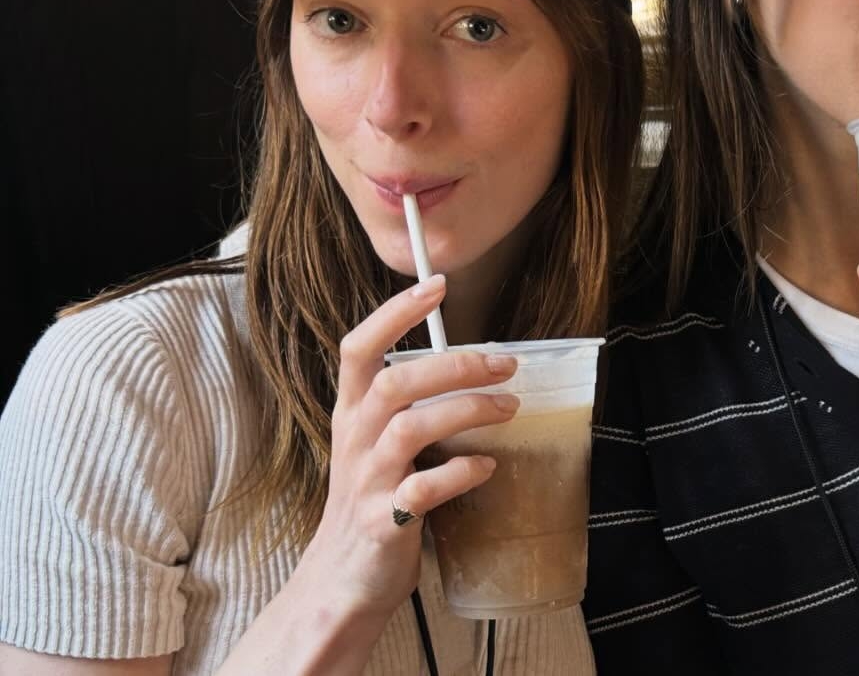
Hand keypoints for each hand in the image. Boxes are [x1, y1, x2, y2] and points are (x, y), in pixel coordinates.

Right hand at [298, 274, 518, 621]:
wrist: (341, 581)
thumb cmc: (372, 501)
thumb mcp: (377, 444)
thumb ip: (409, 406)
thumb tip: (471, 366)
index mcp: (351, 415)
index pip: (357, 350)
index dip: (394, 314)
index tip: (436, 286)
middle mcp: (354, 442)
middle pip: (393, 384)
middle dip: (453, 366)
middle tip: (505, 364)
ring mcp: (366, 483)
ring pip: (409, 430)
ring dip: (466, 411)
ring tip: (509, 408)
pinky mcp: (384, 524)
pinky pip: (422, 490)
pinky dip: (460, 473)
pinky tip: (486, 466)